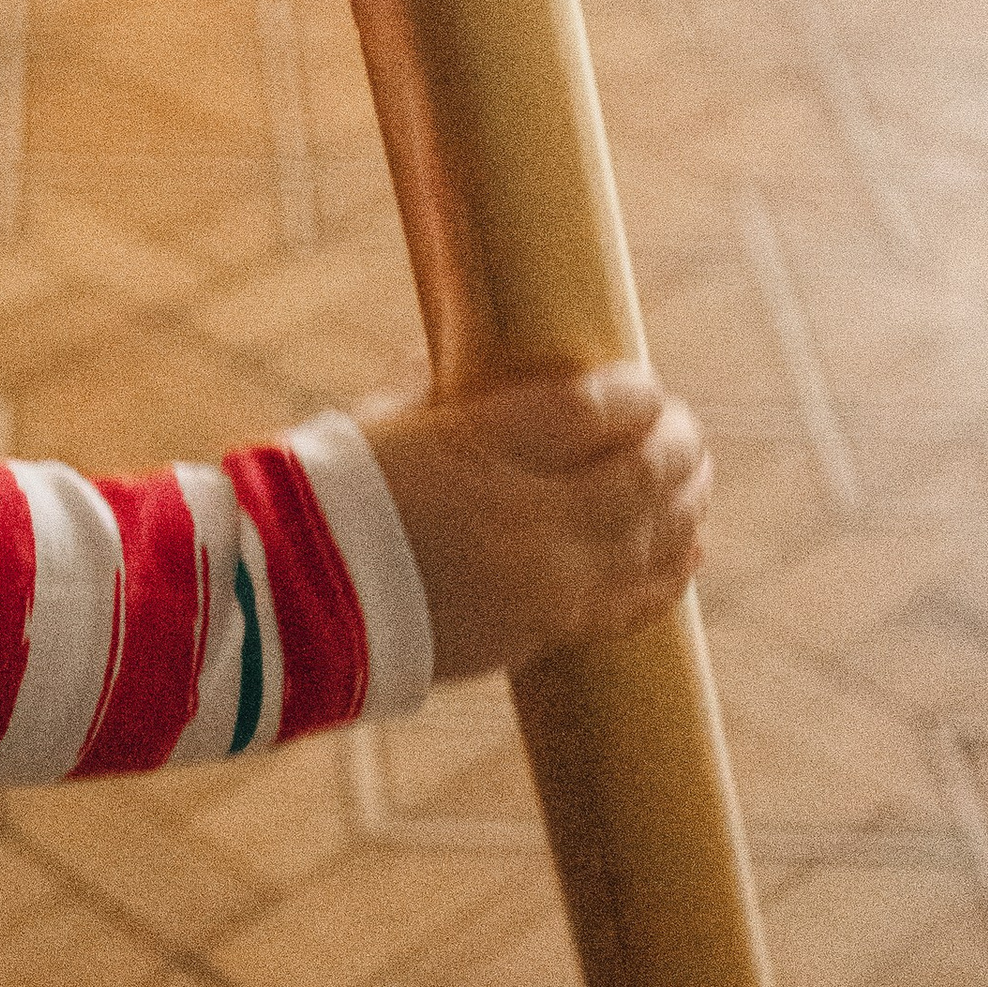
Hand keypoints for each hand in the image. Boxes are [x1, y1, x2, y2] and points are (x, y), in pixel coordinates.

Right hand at [355, 365, 711, 686]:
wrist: (293, 607)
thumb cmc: (325, 497)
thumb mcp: (384, 422)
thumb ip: (446, 391)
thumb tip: (485, 353)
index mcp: (477, 448)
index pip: (592, 409)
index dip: (633, 393)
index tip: (642, 384)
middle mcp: (524, 517)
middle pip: (641, 472)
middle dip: (677, 443)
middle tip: (683, 428)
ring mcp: (541, 582)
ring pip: (652, 537)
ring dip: (687, 502)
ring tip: (694, 479)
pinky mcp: (542, 634)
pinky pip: (633, 603)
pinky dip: (671, 571)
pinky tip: (692, 546)